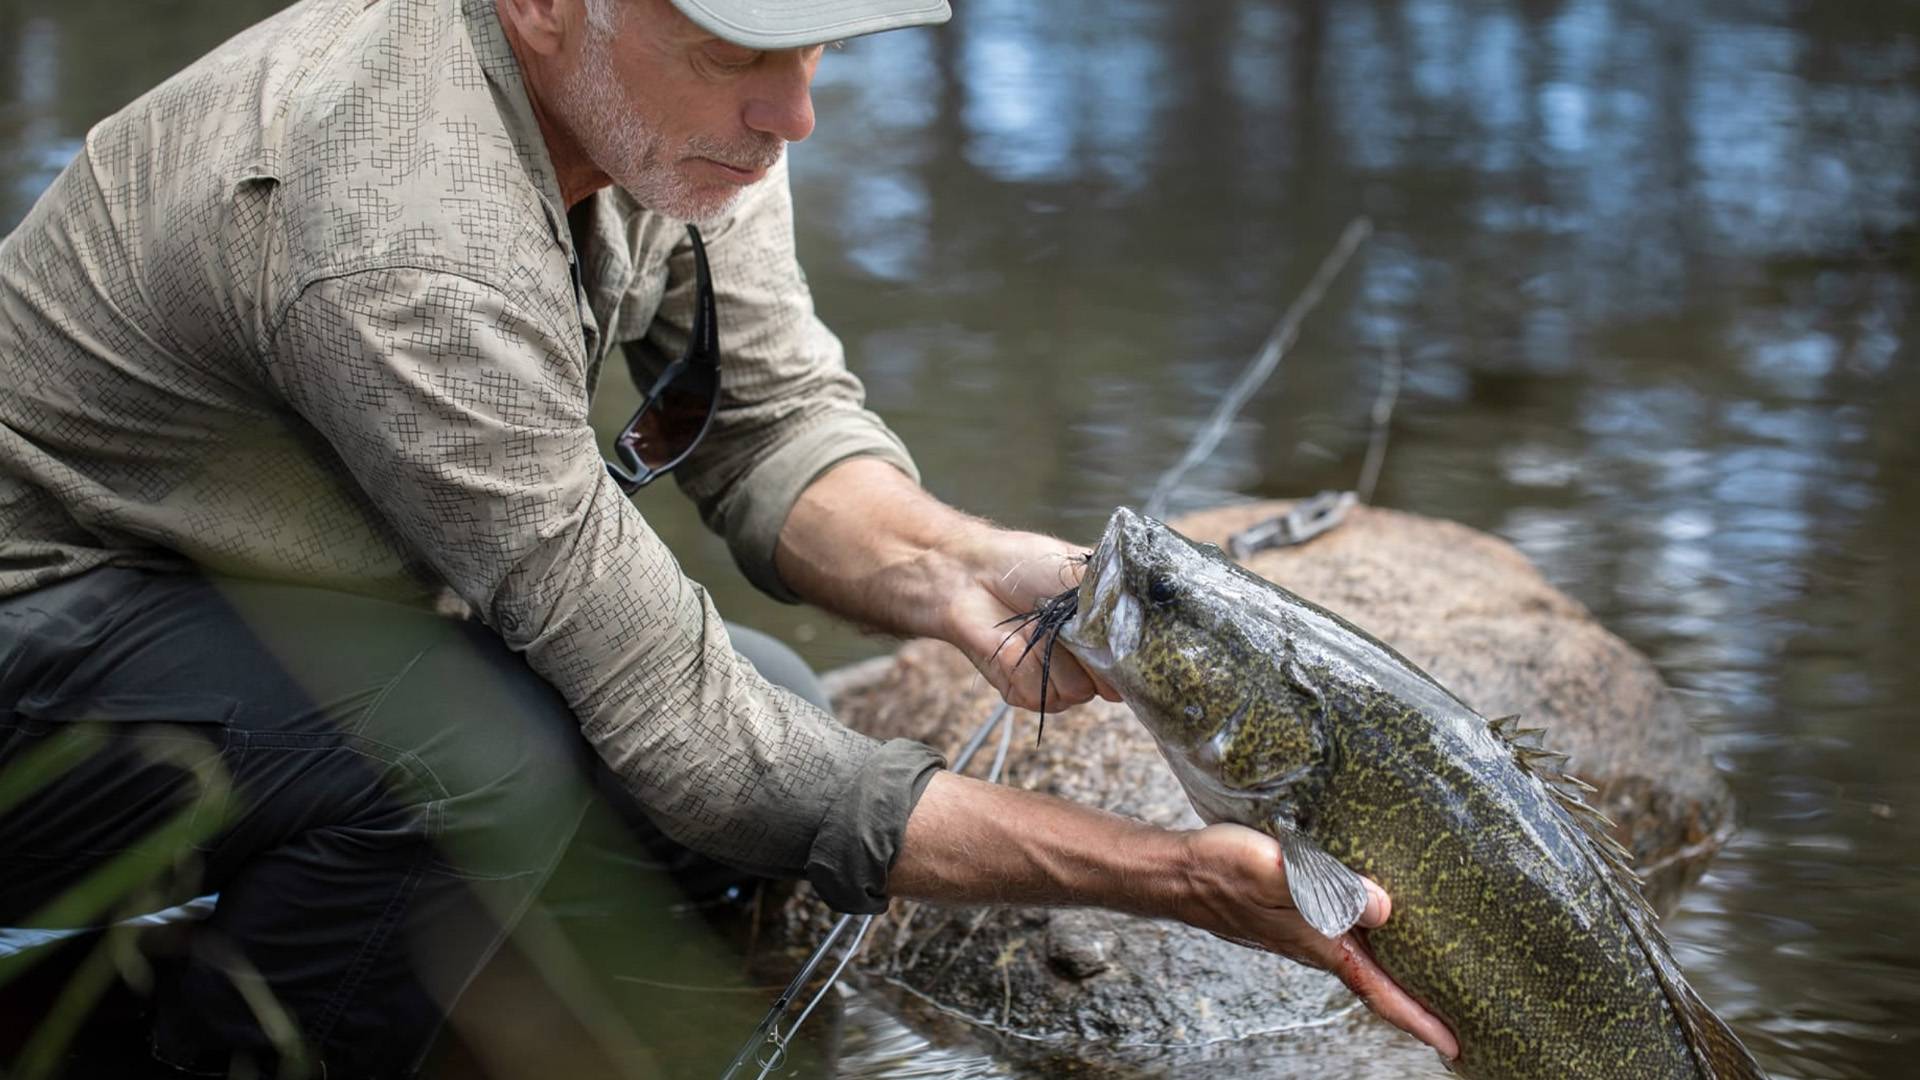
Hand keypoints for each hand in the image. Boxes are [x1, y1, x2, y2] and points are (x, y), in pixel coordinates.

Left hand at [934, 525, 1119, 712]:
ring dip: (1052, 655)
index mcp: (1108, 637)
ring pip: (1076, 692)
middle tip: (1065, 621)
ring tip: (1034, 625)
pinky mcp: (1025, 693)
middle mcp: (1088, 666)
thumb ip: (1119, 596)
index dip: (1129, 657)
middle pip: (1112, 688)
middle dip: (1089, 655)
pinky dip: (1023, 664)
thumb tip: (1148, 609)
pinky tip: (1012, 642)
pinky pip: (1039, 694)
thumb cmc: (1026, 566)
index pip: (1137, 667)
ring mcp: (1058, 681)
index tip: (1114, 635)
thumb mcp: (1082, 570)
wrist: (971, 575)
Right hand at [1175, 822, 1459, 1058]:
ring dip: (1399, 974)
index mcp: (1321, 945)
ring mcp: (1306, 934)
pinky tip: (1383, 927)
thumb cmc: (1221, 871)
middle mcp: (1319, 946)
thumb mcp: (1275, 874)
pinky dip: (1374, 945)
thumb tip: (1383, 908)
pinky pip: (1347, 937)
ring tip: (1435, 977)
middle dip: (1419, 1004)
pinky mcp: (1296, 914)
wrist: (1177, 872)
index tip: (1455, 1047)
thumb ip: (1327, 889)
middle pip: (1379, 985)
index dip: (1419, 1020)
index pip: (1380, 992)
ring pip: (1365, 962)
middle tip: (1461, 1018)